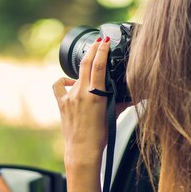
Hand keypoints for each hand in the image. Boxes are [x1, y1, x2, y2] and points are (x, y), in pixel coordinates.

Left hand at [53, 36, 110, 168]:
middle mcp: (81, 93)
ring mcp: (69, 98)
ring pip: (76, 75)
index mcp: (95, 95)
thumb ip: (119, 102)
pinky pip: (59, 86)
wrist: (82, 151)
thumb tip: (131, 95)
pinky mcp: (62, 103)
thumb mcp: (112, 116)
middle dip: (93, 49)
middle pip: (86, 63)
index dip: (102, 50)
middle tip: (99, 41)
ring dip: (84, 69)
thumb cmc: (99, 137)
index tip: (105, 40)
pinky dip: (65, 81)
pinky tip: (70, 83)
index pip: (98, 66)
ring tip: (90, 70)